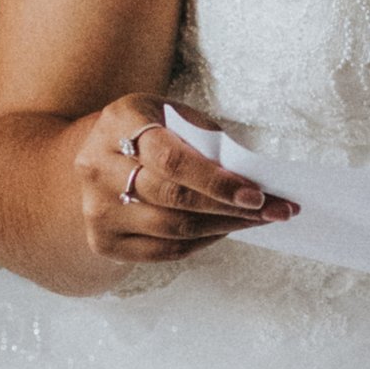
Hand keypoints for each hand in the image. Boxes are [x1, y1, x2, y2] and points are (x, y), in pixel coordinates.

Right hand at [73, 97, 294, 269]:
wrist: (95, 157)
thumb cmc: (149, 132)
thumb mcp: (172, 117)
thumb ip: (204, 140)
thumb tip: (251, 177)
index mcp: (119, 122)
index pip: (172, 160)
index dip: (217, 182)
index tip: (257, 195)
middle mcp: (98, 166)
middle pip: (173, 198)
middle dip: (231, 208)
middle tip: (274, 211)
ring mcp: (97, 208)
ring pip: (172, 229)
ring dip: (223, 227)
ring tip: (257, 221)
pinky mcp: (102, 240)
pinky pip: (163, 251)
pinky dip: (201, 243)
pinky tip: (224, 231)